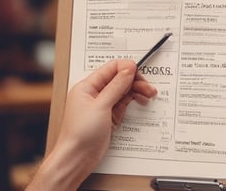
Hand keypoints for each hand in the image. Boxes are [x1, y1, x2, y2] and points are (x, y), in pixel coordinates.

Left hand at [26, 59, 156, 190]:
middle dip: (135, 82)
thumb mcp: (101, 106)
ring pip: (122, 92)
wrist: (77, 157)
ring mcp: (102, 105)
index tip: (140, 72)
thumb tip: (128, 69)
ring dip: (136, 92)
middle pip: (118, 80)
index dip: (126, 68)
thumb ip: (116, 86)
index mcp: (87, 86)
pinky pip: (123, 104)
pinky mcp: (108, 116)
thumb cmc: (80, 133)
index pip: (110, 68)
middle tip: (149, 89)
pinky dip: (132, 102)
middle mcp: (94, 93)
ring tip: (148, 96)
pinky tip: (140, 102)